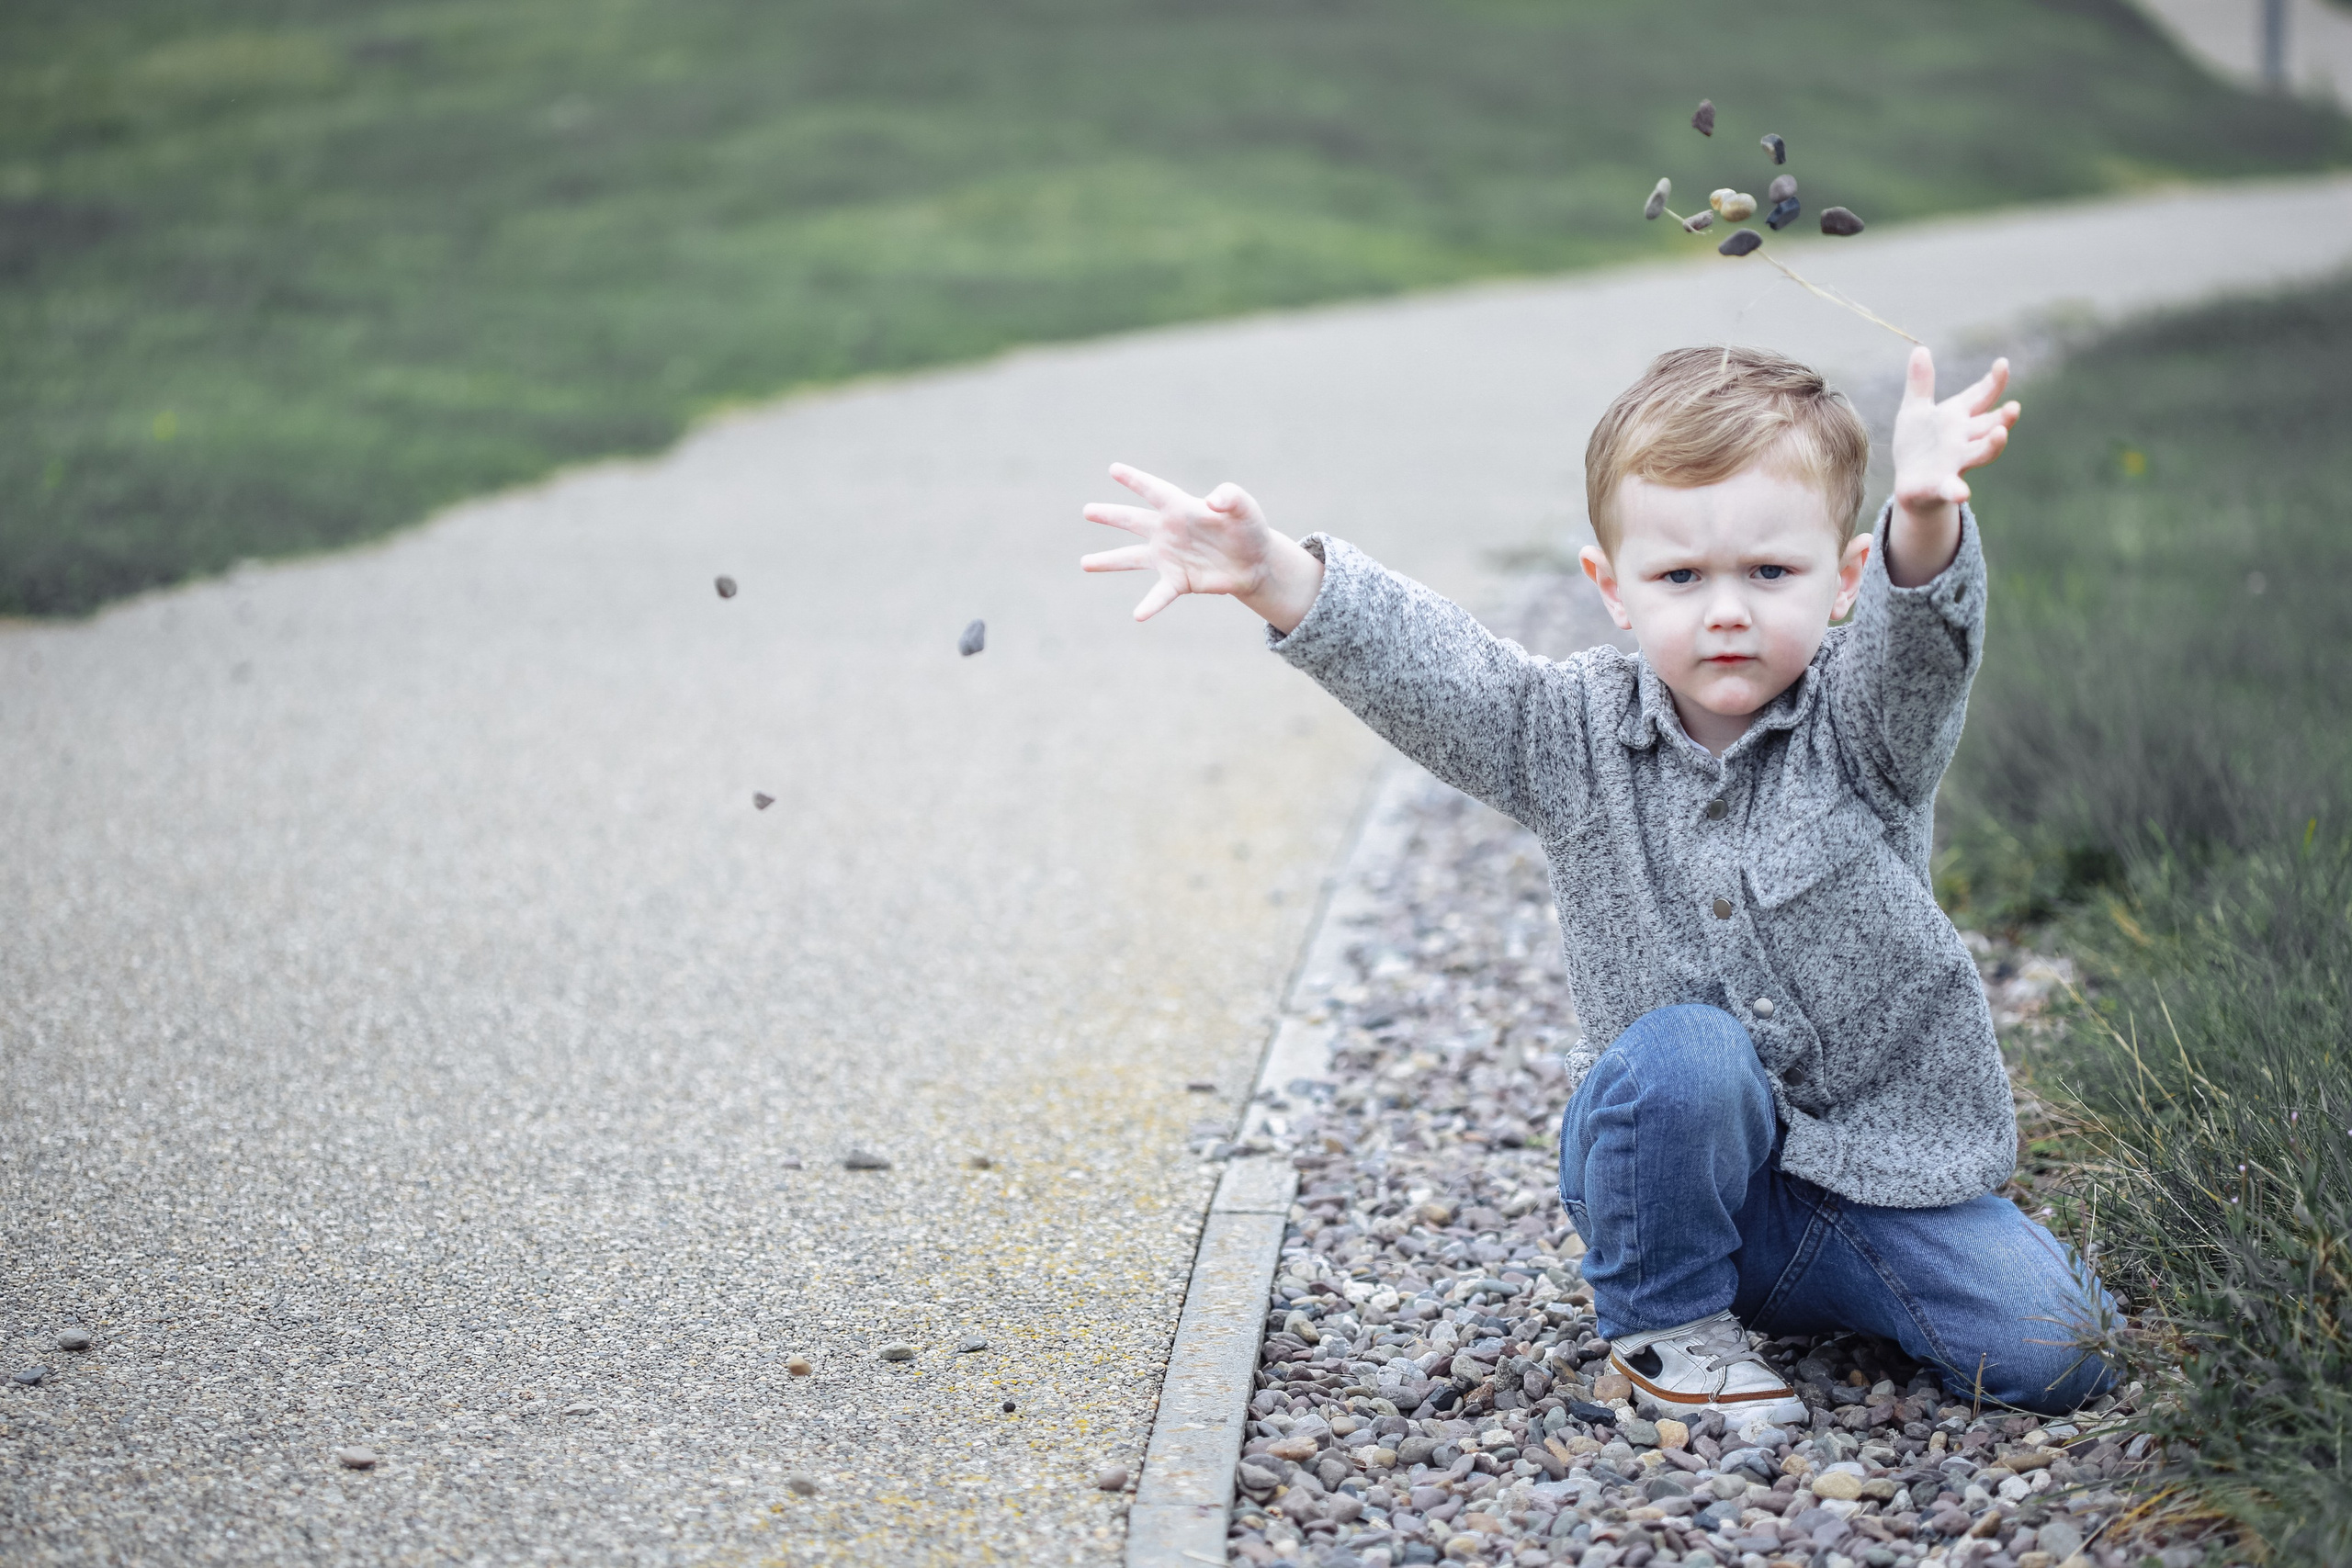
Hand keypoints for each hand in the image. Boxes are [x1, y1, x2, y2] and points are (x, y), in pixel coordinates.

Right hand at [1080, 463, 1324, 630]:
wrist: (1254, 563)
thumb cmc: (1248, 529)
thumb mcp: (1245, 508)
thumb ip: (1231, 497)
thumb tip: (1213, 500)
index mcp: (1181, 507)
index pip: (1154, 491)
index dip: (1135, 480)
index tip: (1114, 469)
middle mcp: (1168, 531)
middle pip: (1133, 521)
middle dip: (1110, 515)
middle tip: (1087, 511)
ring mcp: (1169, 557)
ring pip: (1132, 558)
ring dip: (1109, 561)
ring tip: (1085, 563)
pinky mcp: (1178, 581)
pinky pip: (1159, 594)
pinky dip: (1149, 605)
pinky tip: (1137, 616)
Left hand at [1887, 347, 2019, 584]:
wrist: (1909, 484)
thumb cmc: (1918, 446)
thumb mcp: (1914, 411)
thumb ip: (1920, 383)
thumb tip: (1920, 349)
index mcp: (1958, 418)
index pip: (1981, 396)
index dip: (1994, 382)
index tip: (2003, 364)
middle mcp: (1963, 439)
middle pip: (1989, 425)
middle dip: (2003, 417)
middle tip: (2015, 407)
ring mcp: (1955, 463)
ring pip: (1981, 453)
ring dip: (1993, 445)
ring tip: (2001, 434)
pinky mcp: (1941, 485)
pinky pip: (1952, 488)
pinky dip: (1958, 491)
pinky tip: (1963, 494)